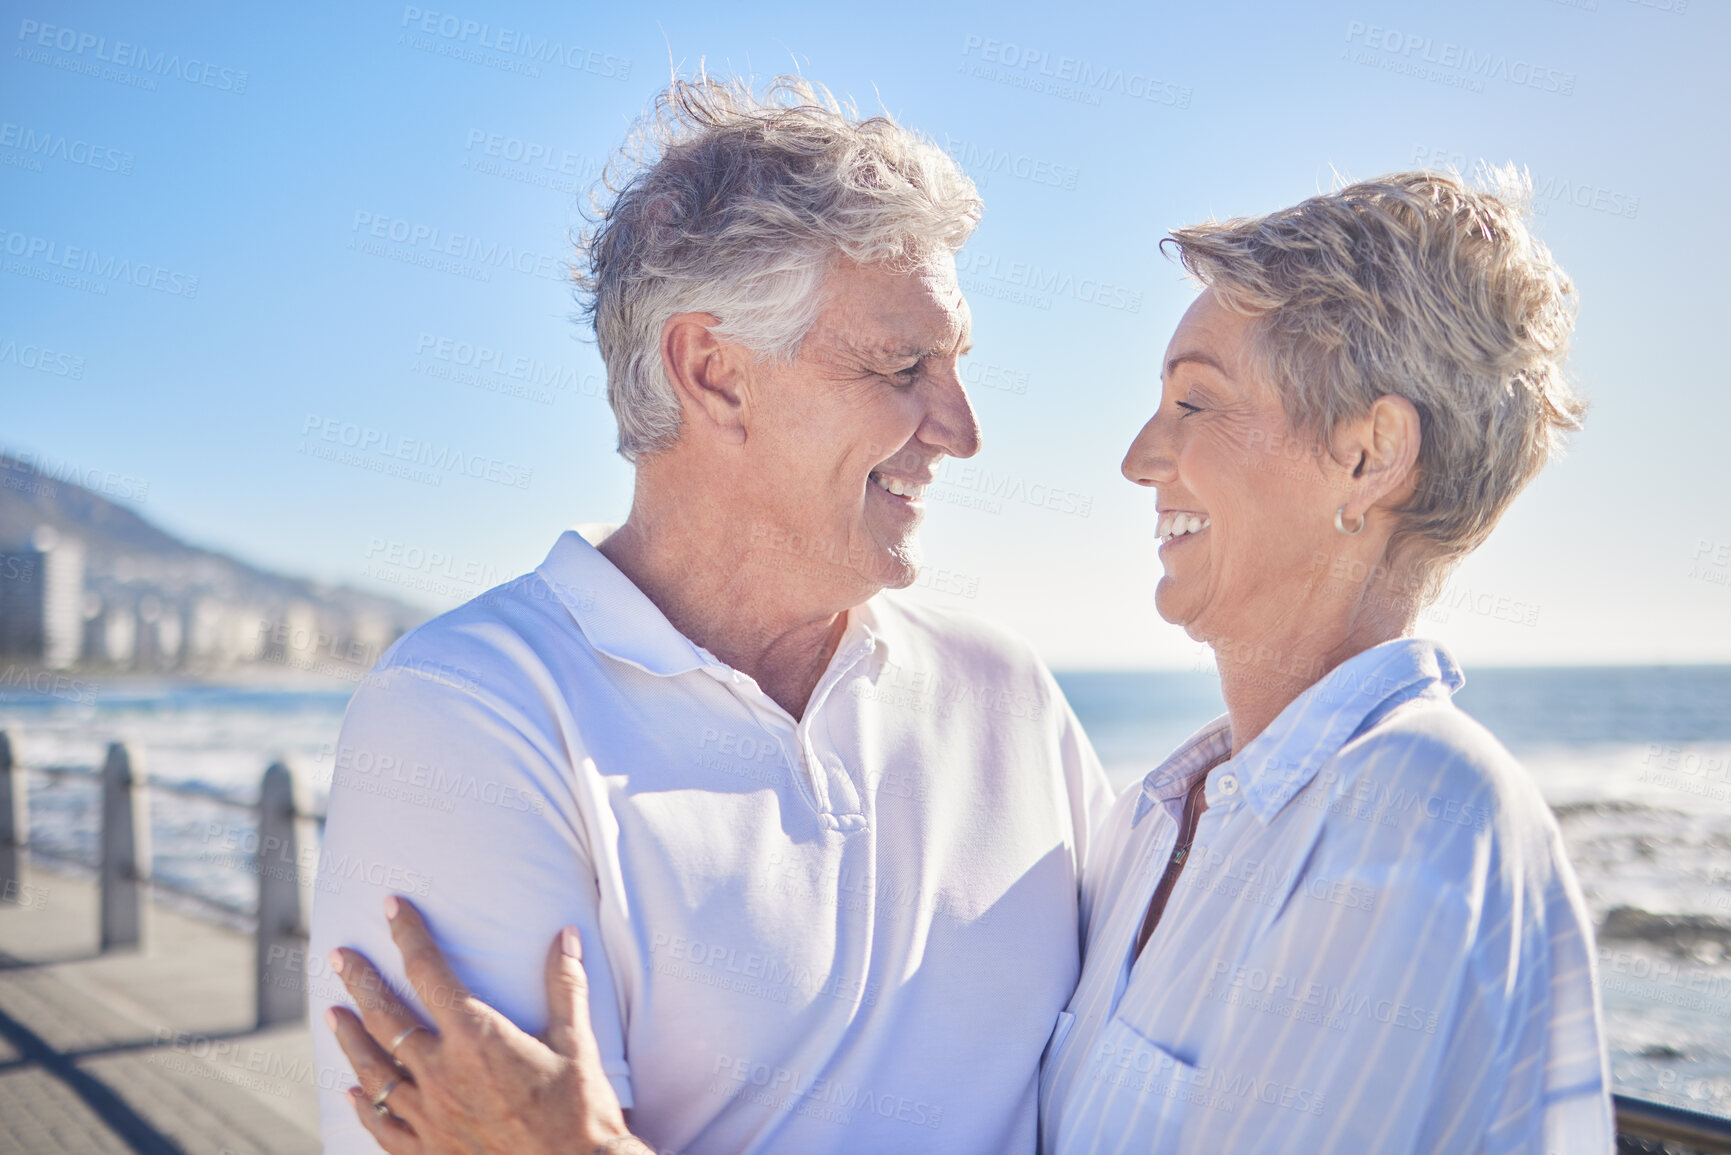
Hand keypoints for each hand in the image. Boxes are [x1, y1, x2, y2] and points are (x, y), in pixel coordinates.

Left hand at [326, 895, 650, 1154]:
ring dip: (350, 1037)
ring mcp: (428, 1114)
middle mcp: (441, 1072)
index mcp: (475, 1037)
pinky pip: (382, 1123)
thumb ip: (564, 985)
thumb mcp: (576, 1042)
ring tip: (333, 1014)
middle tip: (340, 957)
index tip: (392, 908)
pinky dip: (364, 1104)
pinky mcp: (427, 1150)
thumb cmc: (578, 1110)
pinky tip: (353, 1091)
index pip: (429, 971)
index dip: (408, 934)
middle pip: (385, 1016)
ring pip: (373, 1069)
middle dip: (360, 980)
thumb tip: (566, 935)